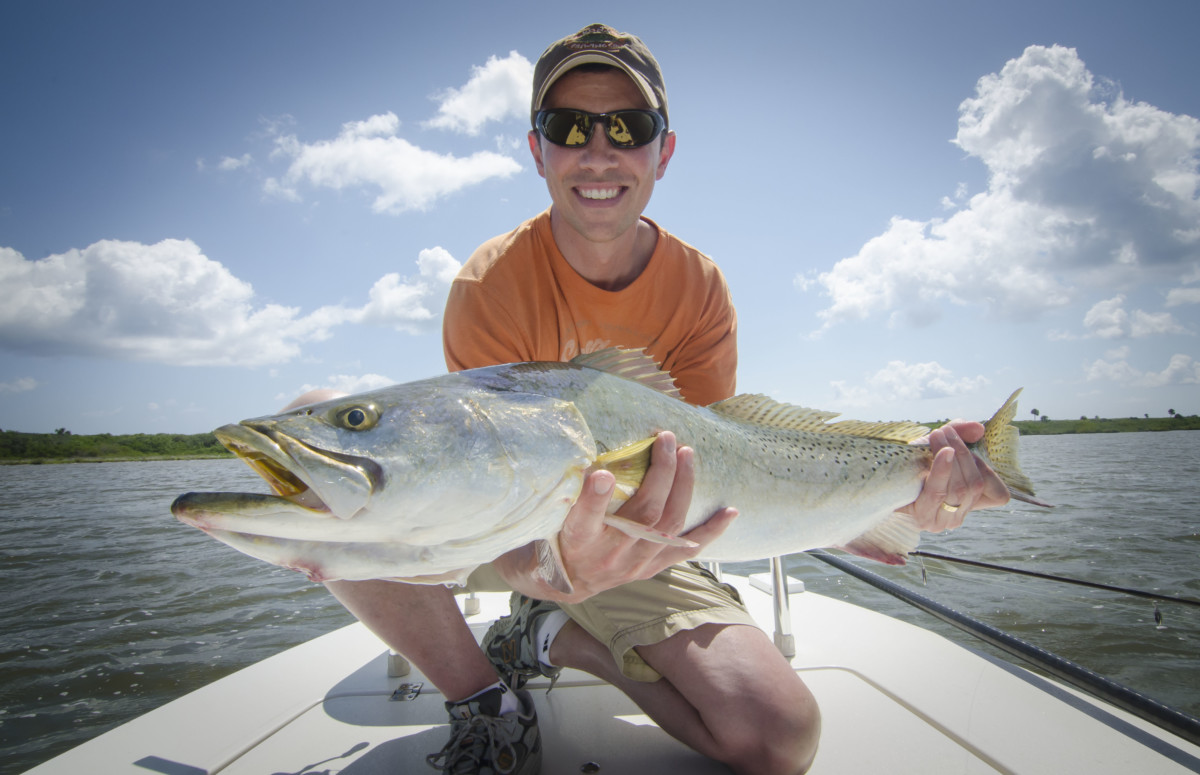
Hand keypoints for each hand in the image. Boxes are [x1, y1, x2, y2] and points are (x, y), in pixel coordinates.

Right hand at [495, 432, 737, 602]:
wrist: (566, 581)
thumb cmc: (558, 535)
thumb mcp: (550, 514)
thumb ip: (569, 491)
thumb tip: (586, 456)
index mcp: (577, 540)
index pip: (585, 520)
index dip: (594, 498)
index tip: (600, 473)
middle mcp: (609, 554)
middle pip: (642, 514)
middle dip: (658, 474)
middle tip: (665, 438)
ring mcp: (635, 563)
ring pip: (668, 524)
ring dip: (682, 486)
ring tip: (687, 453)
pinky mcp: (652, 567)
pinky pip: (685, 548)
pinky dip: (710, 531)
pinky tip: (730, 512)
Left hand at [899, 420, 1009, 531]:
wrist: (880, 477)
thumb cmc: (914, 463)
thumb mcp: (940, 446)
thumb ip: (961, 435)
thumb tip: (978, 428)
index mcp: (970, 504)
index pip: (998, 496)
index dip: (989, 471)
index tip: (969, 446)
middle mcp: (959, 516)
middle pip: (976, 485)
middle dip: (963, 452)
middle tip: (945, 431)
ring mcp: (942, 521)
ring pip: (961, 488)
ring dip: (952, 455)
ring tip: (937, 435)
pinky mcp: (924, 518)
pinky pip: (939, 492)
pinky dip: (942, 470)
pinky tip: (942, 453)